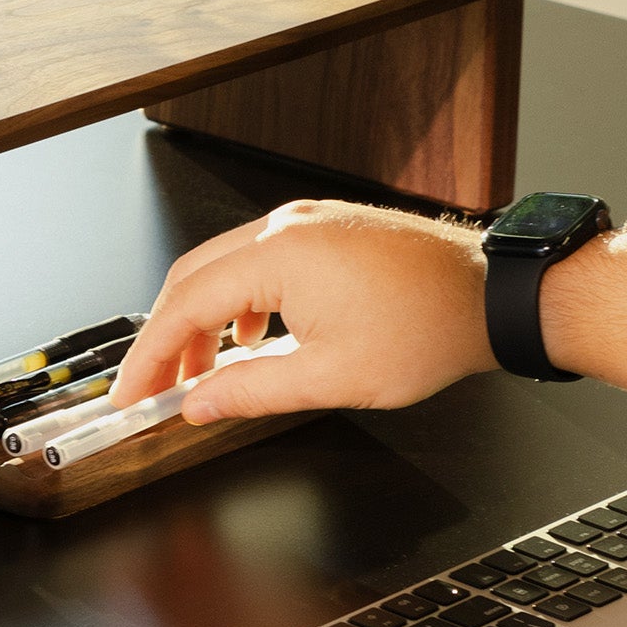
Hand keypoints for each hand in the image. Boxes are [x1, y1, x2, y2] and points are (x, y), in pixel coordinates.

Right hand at [110, 199, 496, 421]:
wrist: (495, 294)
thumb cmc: (430, 326)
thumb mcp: (332, 378)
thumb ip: (251, 391)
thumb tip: (199, 404)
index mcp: (278, 255)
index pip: (185, 305)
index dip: (150, 356)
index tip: (131, 391)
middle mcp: (284, 226)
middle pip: (192, 280)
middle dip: (166, 339)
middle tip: (152, 387)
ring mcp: (304, 223)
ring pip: (223, 269)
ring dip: (202, 321)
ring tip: (201, 375)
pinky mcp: (323, 230)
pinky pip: (256, 262)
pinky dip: (237, 303)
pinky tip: (249, 341)